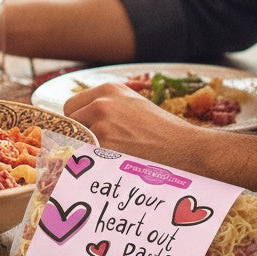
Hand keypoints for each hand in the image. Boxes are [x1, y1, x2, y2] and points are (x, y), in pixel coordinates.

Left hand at [63, 82, 206, 168]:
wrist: (186, 148)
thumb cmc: (162, 130)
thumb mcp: (133, 104)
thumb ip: (107, 105)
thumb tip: (81, 118)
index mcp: (107, 89)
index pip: (71, 106)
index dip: (78, 121)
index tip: (86, 132)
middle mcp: (101, 103)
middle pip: (70, 123)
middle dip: (79, 135)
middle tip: (99, 148)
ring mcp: (101, 125)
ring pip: (76, 142)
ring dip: (87, 151)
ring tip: (111, 157)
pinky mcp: (106, 147)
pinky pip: (86, 158)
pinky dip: (94, 164)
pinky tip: (112, 166)